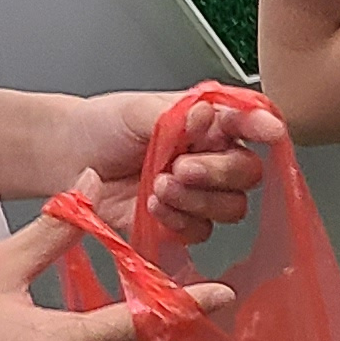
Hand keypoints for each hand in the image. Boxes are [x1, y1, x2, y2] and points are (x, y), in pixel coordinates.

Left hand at [75, 90, 283, 240]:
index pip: (247, 123)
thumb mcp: (138, 109)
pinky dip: (178, 221)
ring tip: (159, 185)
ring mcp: (199, 193)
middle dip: (218, 173)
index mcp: (208, 123)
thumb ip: (177, 115)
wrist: (71, 157)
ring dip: (197, 200)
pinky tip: (152, 206)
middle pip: (247, 173)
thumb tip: (207, 114)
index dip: (262, 127)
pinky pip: (200, 231)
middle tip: (181, 167)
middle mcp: (211, 158)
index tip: (268, 131)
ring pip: (230, 207)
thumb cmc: (104, 126)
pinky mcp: (181, 222)